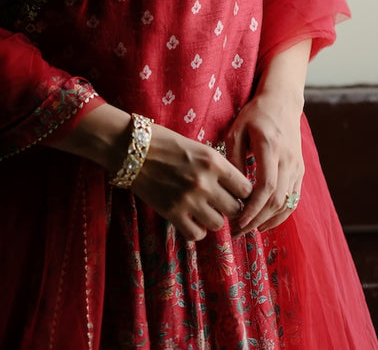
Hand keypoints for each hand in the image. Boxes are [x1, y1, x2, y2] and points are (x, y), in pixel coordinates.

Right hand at [48, 104, 251, 241]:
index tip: (237, 193)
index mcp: (213, 161)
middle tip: (222, 203)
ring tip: (205, 210)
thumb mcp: (198, 147)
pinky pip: (196, 234)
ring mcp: (189, 200)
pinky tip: (191, 220)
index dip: (243, 193)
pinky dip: (196, 230)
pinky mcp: (172, 213)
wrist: (131, 148)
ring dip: (213, 218)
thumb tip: (235, 187)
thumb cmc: (165, 142)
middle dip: (231, 207)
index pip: (246, 188)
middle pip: (235, 209)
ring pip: (218, 224)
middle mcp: (205, 182)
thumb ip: (217, 167)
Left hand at [225, 88, 304, 232]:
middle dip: (257, 220)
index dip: (253, 208)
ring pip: (287, 203)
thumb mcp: (236, 130)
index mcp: (270, 147)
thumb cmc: (255, 115)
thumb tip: (230, 189)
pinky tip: (265, 221)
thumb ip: (233, 158)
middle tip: (237, 231)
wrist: (283, 102)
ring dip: (268, 220)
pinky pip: (294, 199)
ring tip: (248, 229)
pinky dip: (280, 214)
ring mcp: (297, 166)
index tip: (237, 221)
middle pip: (277, 200)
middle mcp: (287, 159)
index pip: (266, 186)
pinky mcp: (300, 170)